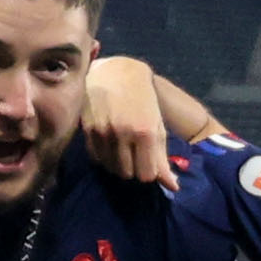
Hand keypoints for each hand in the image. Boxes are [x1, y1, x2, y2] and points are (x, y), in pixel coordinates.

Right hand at [82, 53, 172, 187]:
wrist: (116, 73)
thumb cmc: (143, 100)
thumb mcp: (158, 127)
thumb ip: (163, 158)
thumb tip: (174, 187)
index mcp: (146, 133)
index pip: (147, 175)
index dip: (149, 173)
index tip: (149, 164)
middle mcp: (123, 134)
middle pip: (128, 174)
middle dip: (134, 169)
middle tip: (136, 156)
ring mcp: (103, 132)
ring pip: (111, 168)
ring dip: (118, 165)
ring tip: (123, 150)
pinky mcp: (87, 130)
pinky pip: (96, 158)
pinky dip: (104, 157)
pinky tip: (110, 145)